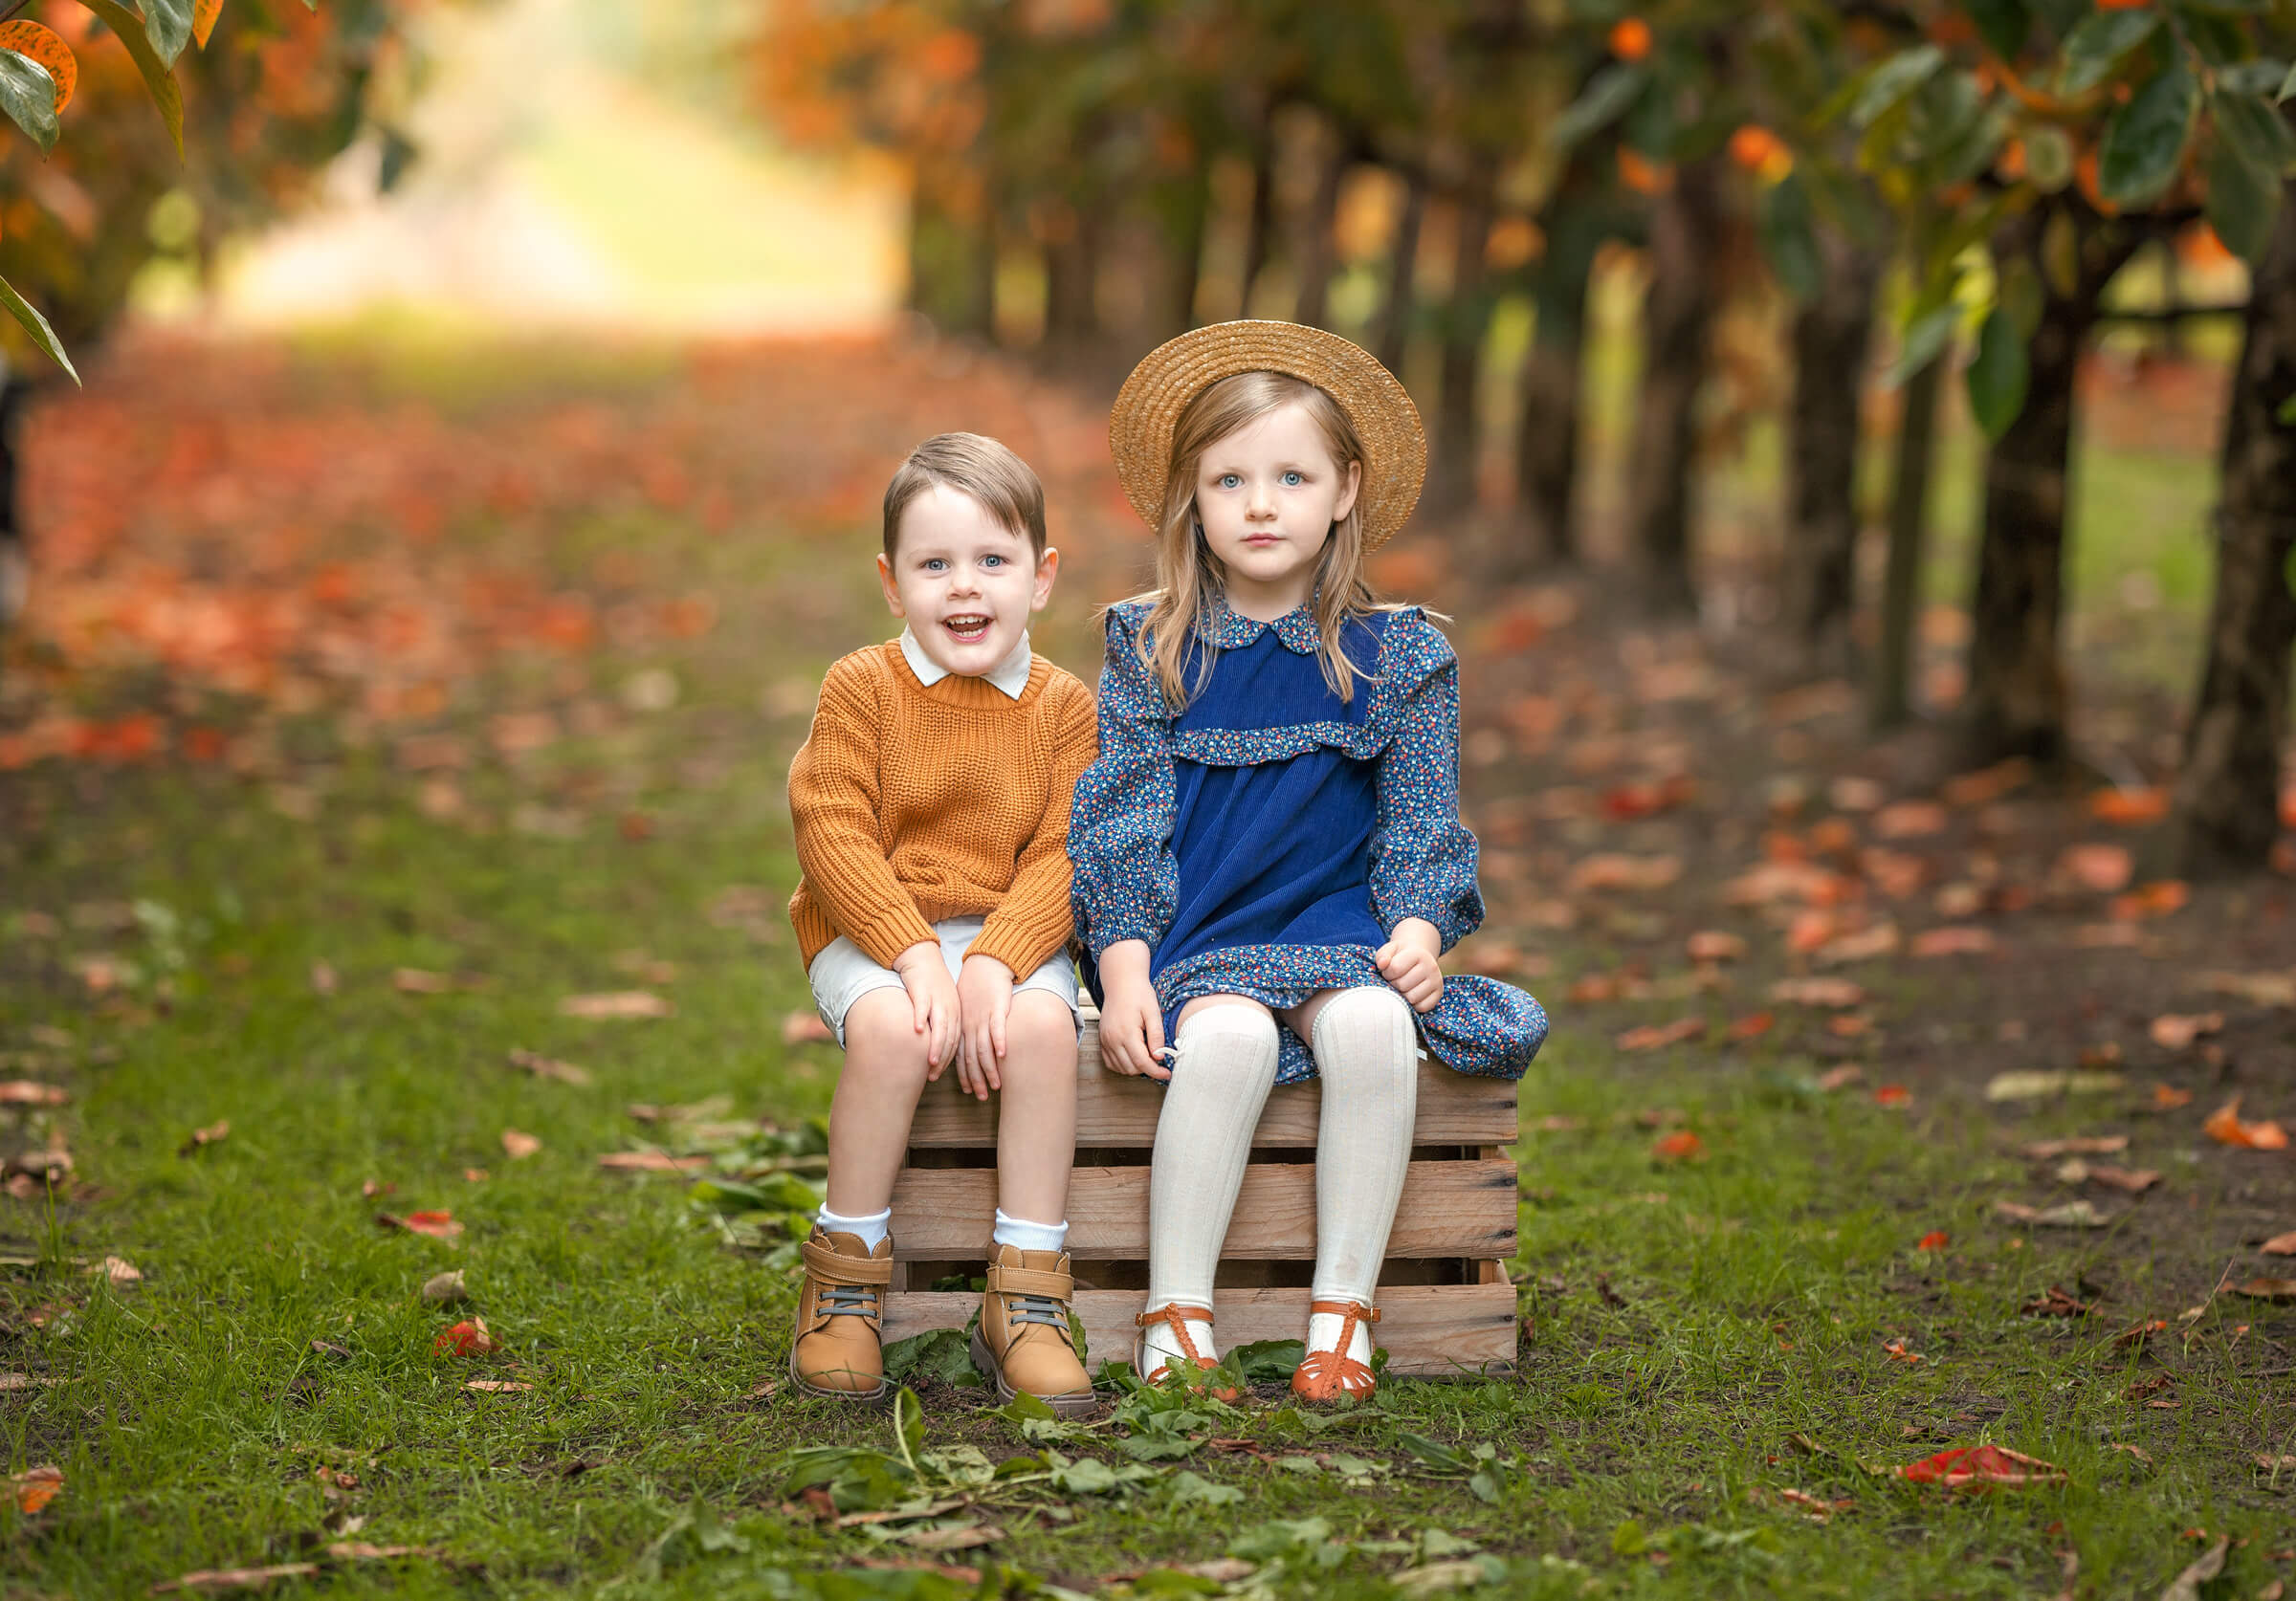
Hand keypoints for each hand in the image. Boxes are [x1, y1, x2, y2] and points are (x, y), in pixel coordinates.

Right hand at [892, 942, 959, 1075]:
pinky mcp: (923, 990)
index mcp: (956, 1013)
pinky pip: (923, 1006)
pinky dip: (921, 1019)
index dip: (948, 1061)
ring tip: (930, 1061)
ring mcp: (937, 999)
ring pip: (939, 1026)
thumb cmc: (930, 984)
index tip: (939, 1075)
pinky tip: (917, 1031)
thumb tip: (936, 1049)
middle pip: (949, 1038)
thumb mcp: (941, 1005)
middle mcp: (950, 1008)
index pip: (955, 1042)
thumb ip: (940, 1024)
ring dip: (935, 1045)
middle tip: (934, 1076)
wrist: (922, 957)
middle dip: (942, 1060)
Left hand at [955, 954, 1013, 1100]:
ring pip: (984, 1049)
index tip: (968, 1092)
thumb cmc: (977, 988)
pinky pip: (997, 1028)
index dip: (964, 1076)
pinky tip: (1003, 1055)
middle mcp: (970, 1026)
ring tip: (996, 1085)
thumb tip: (970, 1049)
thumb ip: (968, 1029)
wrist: (986, 964)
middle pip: (972, 1058)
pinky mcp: (997, 1009)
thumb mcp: (967, 1010)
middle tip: (982, 1097)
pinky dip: (999, 1042)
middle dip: (976, 1080)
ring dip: (989, 1069)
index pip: (961, 1057)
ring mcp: (983, 1018)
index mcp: (962, 1027)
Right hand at [1095, 940, 1168, 1080]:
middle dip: (1147, 1069)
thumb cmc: (1139, 994)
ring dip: (1136, 1067)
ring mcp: (1105, 1040)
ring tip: (1148, 1055)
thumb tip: (1160, 1057)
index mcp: (1126, 1033)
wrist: (1121, 982)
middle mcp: (1112, 1039)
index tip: (1167, 1074)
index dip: (1156, 1072)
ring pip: (1121, 1068)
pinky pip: (1111, 1062)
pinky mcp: (1102, 1040)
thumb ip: (1156, 1035)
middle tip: (1159, 1059)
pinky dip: (1123, 1064)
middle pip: (1131, 1068)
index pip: (1142, 1062)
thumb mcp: (1153, 1012)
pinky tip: (1134, 1055)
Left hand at [1375, 918, 1442, 1012]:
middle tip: (1395, 980)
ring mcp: (1437, 981)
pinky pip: (1422, 1007)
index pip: (1395, 968)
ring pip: (1412, 998)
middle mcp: (1431, 967)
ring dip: (1402, 995)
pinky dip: (1413, 1005)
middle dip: (1393, 984)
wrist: (1419, 959)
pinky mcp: (1439, 994)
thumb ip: (1382, 955)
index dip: (1386, 973)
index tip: (1389, 971)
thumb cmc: (1400, 957)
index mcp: (1418, 954)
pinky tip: (1410, 994)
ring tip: (1402, 987)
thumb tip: (1382, 964)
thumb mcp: (1390, 951)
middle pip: (1402, 985)